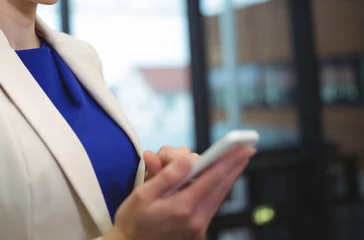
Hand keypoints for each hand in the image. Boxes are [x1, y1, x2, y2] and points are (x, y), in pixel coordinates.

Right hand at [106, 145, 254, 239]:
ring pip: (218, 196)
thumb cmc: (133, 220)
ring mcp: (199, 228)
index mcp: (182, 208)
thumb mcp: (143, 194)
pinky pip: (211, 205)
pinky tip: (212, 179)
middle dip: (233, 166)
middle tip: (246, 149)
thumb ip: (167, 176)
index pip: (212, 179)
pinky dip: (214, 189)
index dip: (229, 160)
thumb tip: (187, 159)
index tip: (242, 148)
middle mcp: (196, 220)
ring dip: (224, 177)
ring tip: (229, 160)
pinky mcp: (198, 231)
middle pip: (221, 187)